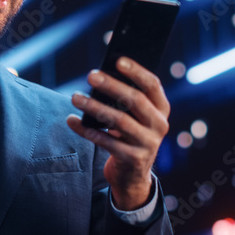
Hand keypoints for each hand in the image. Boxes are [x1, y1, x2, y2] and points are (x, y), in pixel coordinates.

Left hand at [66, 57, 170, 210]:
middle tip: (90, 75)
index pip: (152, 85)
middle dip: (111, 85)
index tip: (118, 60)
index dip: (136, 71)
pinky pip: (107, 142)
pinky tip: (73, 121)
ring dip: (94, 107)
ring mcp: (148, 143)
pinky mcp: (133, 159)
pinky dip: (88, 131)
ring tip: (75, 97)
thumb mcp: (133, 117)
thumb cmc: (128, 134)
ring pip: (119, 121)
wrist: (132, 174)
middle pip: (135, 100)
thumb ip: (124, 99)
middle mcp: (159, 125)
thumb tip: (99, 76)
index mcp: (161, 109)